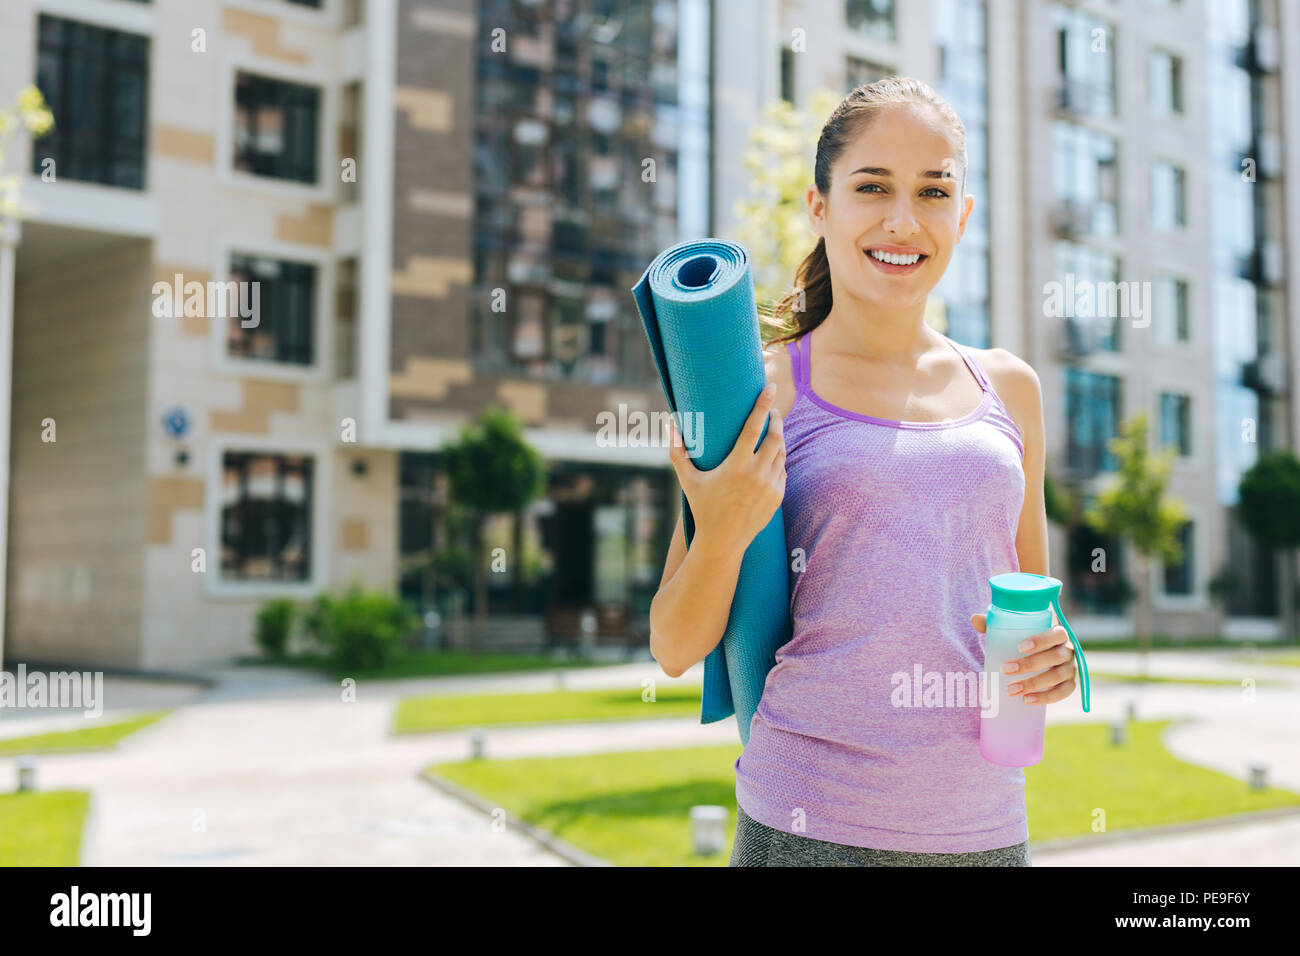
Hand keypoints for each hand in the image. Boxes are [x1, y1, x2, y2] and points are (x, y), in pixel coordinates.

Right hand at [665, 382, 785, 551]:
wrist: (723, 542)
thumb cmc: (702, 508)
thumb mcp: (688, 480)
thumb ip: (677, 452)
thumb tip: (669, 425)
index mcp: (736, 467)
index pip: (754, 428)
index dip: (762, 405)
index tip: (770, 387)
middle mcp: (757, 475)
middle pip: (775, 437)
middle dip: (776, 419)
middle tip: (772, 410)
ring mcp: (770, 487)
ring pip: (781, 453)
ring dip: (779, 438)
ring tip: (772, 430)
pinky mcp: (778, 497)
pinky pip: (782, 470)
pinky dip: (778, 459)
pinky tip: (772, 455)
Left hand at [970, 613, 1077, 704]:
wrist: (1038, 656)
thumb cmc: (1024, 640)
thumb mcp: (1012, 631)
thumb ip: (994, 624)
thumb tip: (973, 619)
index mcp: (1058, 633)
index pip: (1056, 634)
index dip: (1041, 640)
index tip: (1019, 647)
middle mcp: (1068, 650)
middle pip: (1055, 657)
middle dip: (1030, 665)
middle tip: (1005, 669)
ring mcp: (1071, 668)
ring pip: (1058, 676)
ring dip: (1034, 684)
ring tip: (1011, 690)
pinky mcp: (1070, 684)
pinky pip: (1063, 693)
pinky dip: (1046, 698)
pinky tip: (1027, 700)